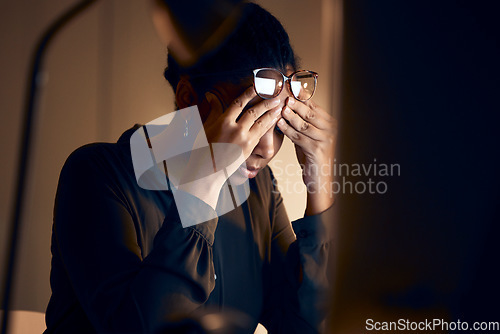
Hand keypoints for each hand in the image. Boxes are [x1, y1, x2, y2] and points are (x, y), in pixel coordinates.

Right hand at [177, 87, 281, 209]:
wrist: (208, 168)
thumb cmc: (205, 146)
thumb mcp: (206, 126)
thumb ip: (213, 110)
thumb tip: (210, 96)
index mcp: (223, 122)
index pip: (238, 103)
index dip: (248, 94)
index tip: (256, 86)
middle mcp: (235, 129)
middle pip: (253, 112)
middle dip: (266, 102)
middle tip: (275, 96)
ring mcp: (243, 140)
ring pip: (261, 123)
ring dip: (271, 113)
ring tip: (279, 106)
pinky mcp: (249, 148)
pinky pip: (262, 133)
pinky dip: (270, 125)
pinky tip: (275, 120)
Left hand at [277, 97, 336, 214]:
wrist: (320, 180)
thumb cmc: (312, 158)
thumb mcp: (308, 137)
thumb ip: (301, 124)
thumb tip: (288, 107)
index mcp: (330, 123)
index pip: (314, 106)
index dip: (301, 97)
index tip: (289, 89)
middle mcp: (331, 130)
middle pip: (310, 113)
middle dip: (296, 104)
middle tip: (284, 96)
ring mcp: (325, 140)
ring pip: (304, 124)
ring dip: (291, 115)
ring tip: (280, 108)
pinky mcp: (317, 150)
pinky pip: (299, 137)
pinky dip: (288, 130)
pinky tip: (280, 124)